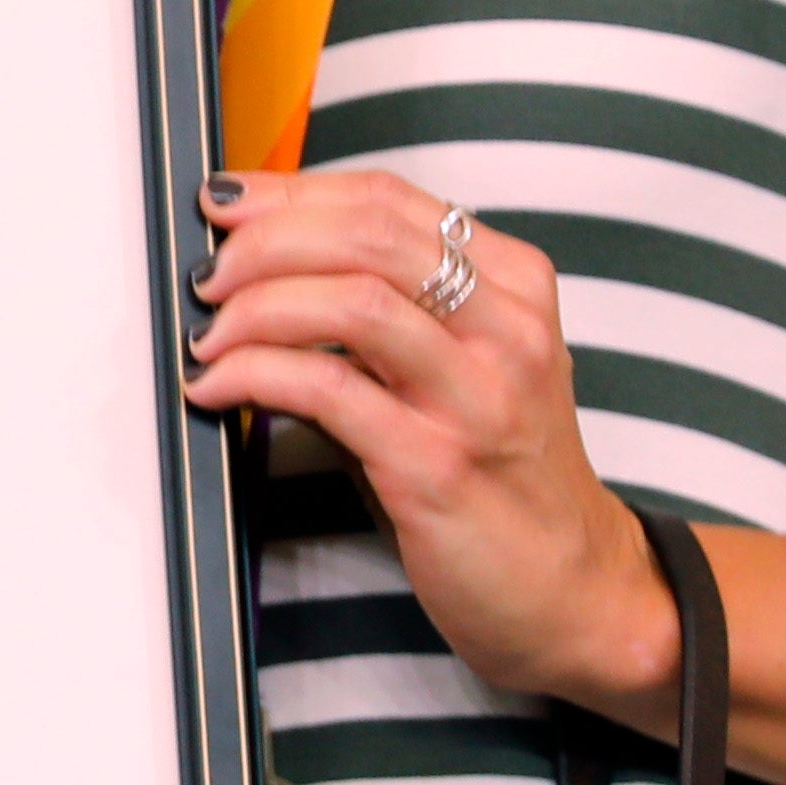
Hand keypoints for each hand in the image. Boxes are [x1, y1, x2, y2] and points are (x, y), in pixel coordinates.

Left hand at [186, 168, 682, 720]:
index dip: (292, 193)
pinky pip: (329, 390)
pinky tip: (220, 388)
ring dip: (256, 306)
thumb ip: (389, 313)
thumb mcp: (465, 370)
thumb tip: (262, 271)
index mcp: (515, 288)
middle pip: (366, 235)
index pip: (390, 201)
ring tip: (211, 334)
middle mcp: (506, 331)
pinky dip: (256, 374)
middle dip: (264, 241)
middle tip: (210, 273)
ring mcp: (477, 397)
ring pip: (352, 300)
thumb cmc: (504, 478)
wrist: (575, 591)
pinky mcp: (437, 465)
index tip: (227, 204)